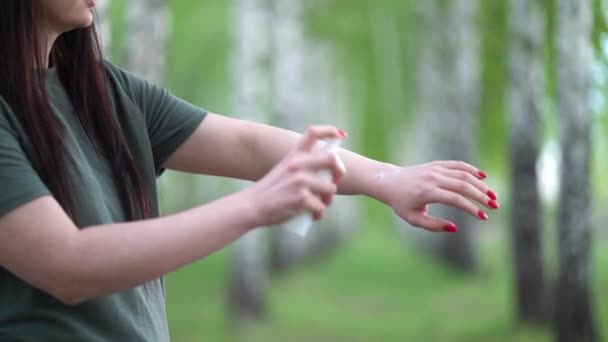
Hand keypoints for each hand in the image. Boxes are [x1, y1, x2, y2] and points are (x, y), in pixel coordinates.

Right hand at [242, 126, 346, 227]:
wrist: (251, 206)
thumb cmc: (271, 192)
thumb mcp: (284, 170)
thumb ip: (303, 166)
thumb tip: (331, 173)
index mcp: (293, 155)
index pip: (313, 133)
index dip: (330, 130)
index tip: (340, 135)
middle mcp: (297, 164)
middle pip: (332, 159)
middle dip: (340, 171)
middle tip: (334, 182)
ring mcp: (300, 180)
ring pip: (330, 189)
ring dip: (328, 200)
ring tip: (319, 206)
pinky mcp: (301, 197)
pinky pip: (321, 207)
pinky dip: (319, 214)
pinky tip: (312, 217)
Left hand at [378, 161, 498, 232]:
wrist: (389, 181)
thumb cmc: (401, 203)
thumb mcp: (413, 219)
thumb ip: (433, 225)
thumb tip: (455, 228)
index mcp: (427, 192)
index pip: (455, 199)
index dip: (471, 208)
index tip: (483, 218)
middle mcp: (433, 178)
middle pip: (463, 185)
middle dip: (481, 196)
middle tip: (495, 207)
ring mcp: (436, 169)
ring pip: (463, 174)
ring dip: (480, 184)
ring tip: (492, 196)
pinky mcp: (437, 164)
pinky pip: (457, 164)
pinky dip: (471, 169)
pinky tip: (483, 177)